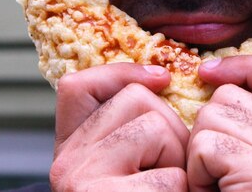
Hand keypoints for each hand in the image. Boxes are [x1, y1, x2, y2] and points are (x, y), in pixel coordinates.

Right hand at [50, 63, 188, 190]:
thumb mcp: (125, 167)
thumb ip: (129, 130)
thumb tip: (161, 78)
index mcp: (69, 150)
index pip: (77, 86)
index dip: (123, 73)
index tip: (161, 79)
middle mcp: (67, 161)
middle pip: (136, 98)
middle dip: (171, 127)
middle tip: (171, 169)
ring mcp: (83, 180)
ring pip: (156, 126)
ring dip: (179, 158)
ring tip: (170, 187)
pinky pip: (171, 174)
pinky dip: (183, 190)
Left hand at [187, 56, 251, 191]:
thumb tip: (212, 76)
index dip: (247, 65)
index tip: (209, 73)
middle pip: (230, 96)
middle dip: (208, 129)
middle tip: (215, 170)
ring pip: (211, 116)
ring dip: (198, 153)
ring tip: (214, 183)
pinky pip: (205, 147)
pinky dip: (196, 173)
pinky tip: (212, 191)